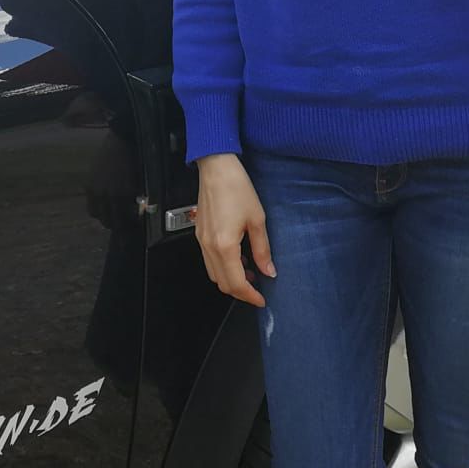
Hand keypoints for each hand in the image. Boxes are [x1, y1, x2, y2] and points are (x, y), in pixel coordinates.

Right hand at [196, 153, 273, 306]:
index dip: (250, 296)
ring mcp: (201, 241)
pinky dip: (223, 266)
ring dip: (231, 279)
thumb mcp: (257, 219)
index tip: (261, 300)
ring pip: (214, 273)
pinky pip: (209, 260)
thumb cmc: (236, 188)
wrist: (217, 167)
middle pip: (222, 283)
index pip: (236, 283)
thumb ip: (262, 249)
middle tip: (258, 289)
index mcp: (224, 246)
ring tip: (250, 273)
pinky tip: (238, 258)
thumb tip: (269, 270)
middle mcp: (209, 247)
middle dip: (240, 291)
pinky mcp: (199, 234)